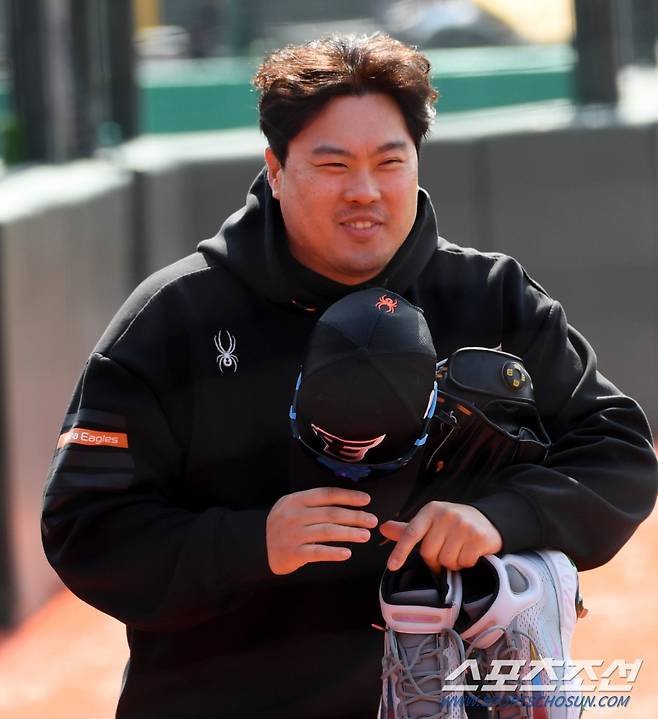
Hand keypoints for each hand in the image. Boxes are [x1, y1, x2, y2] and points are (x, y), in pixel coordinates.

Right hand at [266, 487, 378, 574]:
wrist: (257, 545)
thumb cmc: (282, 524)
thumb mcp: (292, 506)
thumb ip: (313, 503)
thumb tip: (347, 500)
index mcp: (296, 500)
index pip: (327, 494)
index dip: (348, 496)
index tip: (366, 500)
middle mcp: (295, 515)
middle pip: (331, 514)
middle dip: (355, 516)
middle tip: (372, 520)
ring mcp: (293, 534)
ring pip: (327, 532)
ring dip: (349, 533)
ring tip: (365, 535)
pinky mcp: (293, 553)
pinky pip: (317, 552)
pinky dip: (334, 553)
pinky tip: (347, 553)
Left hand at [379, 501, 501, 572]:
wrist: (487, 520)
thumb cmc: (452, 524)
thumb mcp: (430, 522)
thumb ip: (408, 530)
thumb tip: (383, 528)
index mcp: (430, 510)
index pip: (411, 533)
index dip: (400, 550)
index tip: (391, 566)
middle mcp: (446, 515)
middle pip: (429, 553)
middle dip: (435, 559)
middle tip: (445, 552)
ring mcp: (464, 525)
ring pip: (446, 561)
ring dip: (452, 563)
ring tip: (459, 550)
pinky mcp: (479, 537)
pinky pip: (464, 563)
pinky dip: (466, 563)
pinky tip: (470, 552)